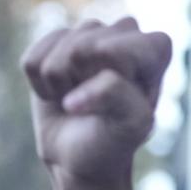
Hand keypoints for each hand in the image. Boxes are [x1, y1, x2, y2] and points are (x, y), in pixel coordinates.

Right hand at [22, 17, 172, 189]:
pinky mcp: (57, 42)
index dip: (104, 83)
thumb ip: (115, 95)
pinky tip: (59, 93)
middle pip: (80, 47)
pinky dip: (39, 85)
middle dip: (79, 82)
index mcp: (156, 48)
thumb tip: (72, 94)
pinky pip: (33, 58)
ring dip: (59, 85)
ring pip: (57, 51)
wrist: (81, 158)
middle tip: (94, 105)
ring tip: (78, 100)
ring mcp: (90, 33)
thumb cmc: (113, 141)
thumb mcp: (130, 125)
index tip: (116, 105)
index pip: (111, 51)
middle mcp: (126, 31)